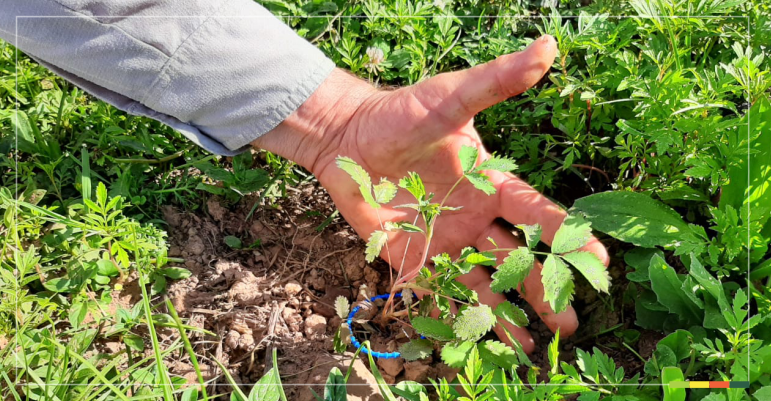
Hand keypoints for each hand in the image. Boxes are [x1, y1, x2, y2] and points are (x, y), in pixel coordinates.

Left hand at [254, 35, 608, 352]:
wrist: (348, 137)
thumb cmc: (401, 114)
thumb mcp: (451, 97)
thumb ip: (496, 82)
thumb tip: (548, 47)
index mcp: (491, 184)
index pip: (536, 214)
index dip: (566, 236)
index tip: (597, 260)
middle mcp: (475, 218)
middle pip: (519, 259)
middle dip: (546, 289)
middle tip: (572, 322)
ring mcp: (446, 241)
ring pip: (484, 283)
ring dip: (508, 314)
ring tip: (533, 346)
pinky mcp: (413, 257)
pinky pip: (438, 289)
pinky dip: (456, 315)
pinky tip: (476, 342)